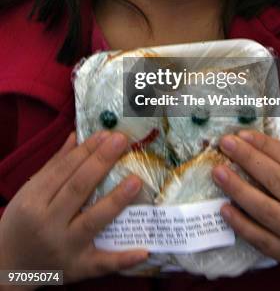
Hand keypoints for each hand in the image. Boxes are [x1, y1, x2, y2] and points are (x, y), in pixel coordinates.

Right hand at [0, 131, 147, 286]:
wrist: (9, 266)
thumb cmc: (22, 223)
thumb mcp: (29, 192)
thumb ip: (54, 166)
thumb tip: (76, 136)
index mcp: (34, 201)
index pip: (63, 170)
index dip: (86, 150)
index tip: (106, 134)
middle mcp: (48, 224)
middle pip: (78, 189)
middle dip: (101, 162)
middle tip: (122, 141)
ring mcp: (64, 247)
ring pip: (92, 221)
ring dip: (116, 201)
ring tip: (135, 181)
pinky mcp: (77, 268)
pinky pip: (102, 264)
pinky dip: (123, 259)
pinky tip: (143, 250)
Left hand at [212, 126, 279, 279]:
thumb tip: (271, 123)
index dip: (264, 145)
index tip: (241, 133)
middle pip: (276, 182)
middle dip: (247, 160)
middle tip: (225, 144)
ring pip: (265, 212)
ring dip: (237, 190)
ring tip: (218, 172)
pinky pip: (262, 241)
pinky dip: (241, 225)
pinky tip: (224, 208)